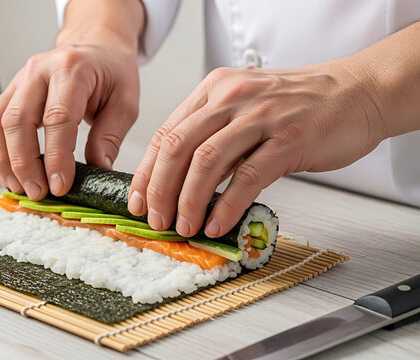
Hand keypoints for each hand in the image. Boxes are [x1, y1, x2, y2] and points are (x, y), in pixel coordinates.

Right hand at [0, 0, 142, 199]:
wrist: (95, 46)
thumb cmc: (111, 73)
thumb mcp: (125, 102)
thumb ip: (110, 137)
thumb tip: (97, 171)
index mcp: (72, 69)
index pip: (58, 117)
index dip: (56, 156)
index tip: (60, 186)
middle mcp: (39, 70)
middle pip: (19, 120)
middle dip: (24, 163)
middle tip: (38, 193)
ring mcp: (19, 79)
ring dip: (4, 161)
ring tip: (20, 188)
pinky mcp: (9, 92)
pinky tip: (8, 174)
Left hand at [128, 62, 385, 236]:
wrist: (358, 91)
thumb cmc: (300, 104)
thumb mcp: (245, 105)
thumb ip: (213, 134)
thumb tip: (181, 180)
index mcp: (214, 89)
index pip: (166, 133)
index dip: (147, 172)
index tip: (138, 200)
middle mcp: (232, 98)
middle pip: (178, 147)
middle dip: (160, 189)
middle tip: (156, 219)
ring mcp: (261, 116)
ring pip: (206, 162)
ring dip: (189, 200)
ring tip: (184, 226)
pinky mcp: (288, 138)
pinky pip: (247, 177)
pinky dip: (227, 205)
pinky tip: (218, 223)